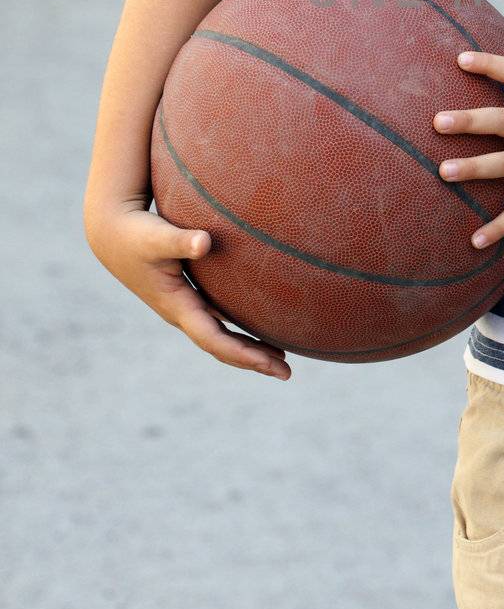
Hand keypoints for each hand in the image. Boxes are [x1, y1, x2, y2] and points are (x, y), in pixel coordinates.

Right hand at [84, 202, 291, 378]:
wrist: (111, 235)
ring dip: (248, 350)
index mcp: (176, 306)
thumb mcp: (157, 237)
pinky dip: (239, 331)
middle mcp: (182, 313)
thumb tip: (204, 242)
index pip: (214, 339)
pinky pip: (218, 322)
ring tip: (280, 360)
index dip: (241, 352)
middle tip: (287, 373)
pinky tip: (260, 328)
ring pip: (220, 337)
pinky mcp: (186, 297)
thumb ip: (181, 240)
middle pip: (221, 346)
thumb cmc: (136, 234)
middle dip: (253, 360)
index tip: (268, 362)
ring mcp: (184, 308)